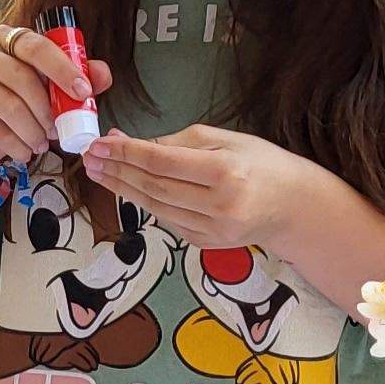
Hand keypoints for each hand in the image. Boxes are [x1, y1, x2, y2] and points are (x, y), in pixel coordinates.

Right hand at [0, 25, 107, 177]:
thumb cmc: (11, 109)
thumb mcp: (45, 92)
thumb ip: (74, 80)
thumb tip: (103, 74)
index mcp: (3, 38)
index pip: (35, 46)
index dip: (62, 69)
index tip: (84, 92)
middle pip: (22, 78)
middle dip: (48, 109)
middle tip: (60, 129)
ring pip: (10, 107)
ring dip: (34, 131)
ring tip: (42, 143)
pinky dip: (18, 146)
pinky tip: (24, 152)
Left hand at [79, 125, 352, 255]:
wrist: (295, 207)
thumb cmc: (262, 164)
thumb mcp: (226, 139)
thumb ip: (178, 142)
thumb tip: (129, 142)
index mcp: (226, 173)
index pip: (162, 163)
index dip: (126, 153)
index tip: (99, 143)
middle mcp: (218, 206)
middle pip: (153, 187)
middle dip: (116, 171)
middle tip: (89, 157)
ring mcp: (212, 231)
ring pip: (154, 207)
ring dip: (122, 189)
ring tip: (98, 171)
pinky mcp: (206, 245)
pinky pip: (166, 220)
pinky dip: (144, 202)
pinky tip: (125, 188)